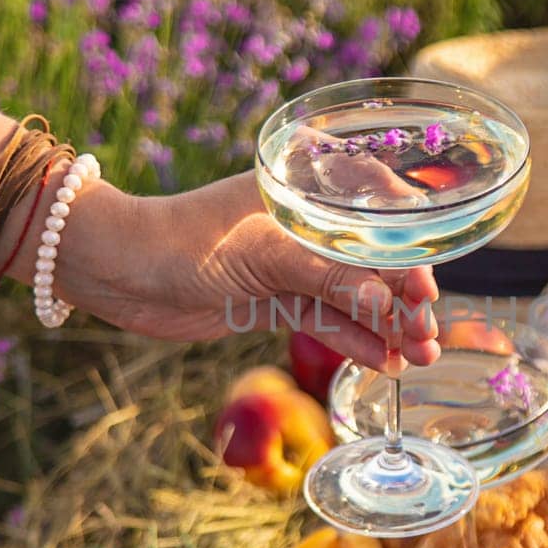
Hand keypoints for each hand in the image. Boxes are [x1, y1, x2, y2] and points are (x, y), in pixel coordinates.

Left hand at [55, 171, 439, 370]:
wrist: (116, 271)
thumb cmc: (183, 240)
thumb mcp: (263, 255)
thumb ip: (327, 278)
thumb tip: (387, 304)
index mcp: (305, 186)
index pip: (379, 208)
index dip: (410, 248)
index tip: (427, 286)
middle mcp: (305, 223)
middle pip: (373, 259)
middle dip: (405, 297)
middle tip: (430, 333)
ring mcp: (291, 263)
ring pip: (354, 296)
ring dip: (387, 327)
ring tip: (421, 357)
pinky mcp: (274, 299)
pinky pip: (327, 320)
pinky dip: (356, 340)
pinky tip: (387, 361)